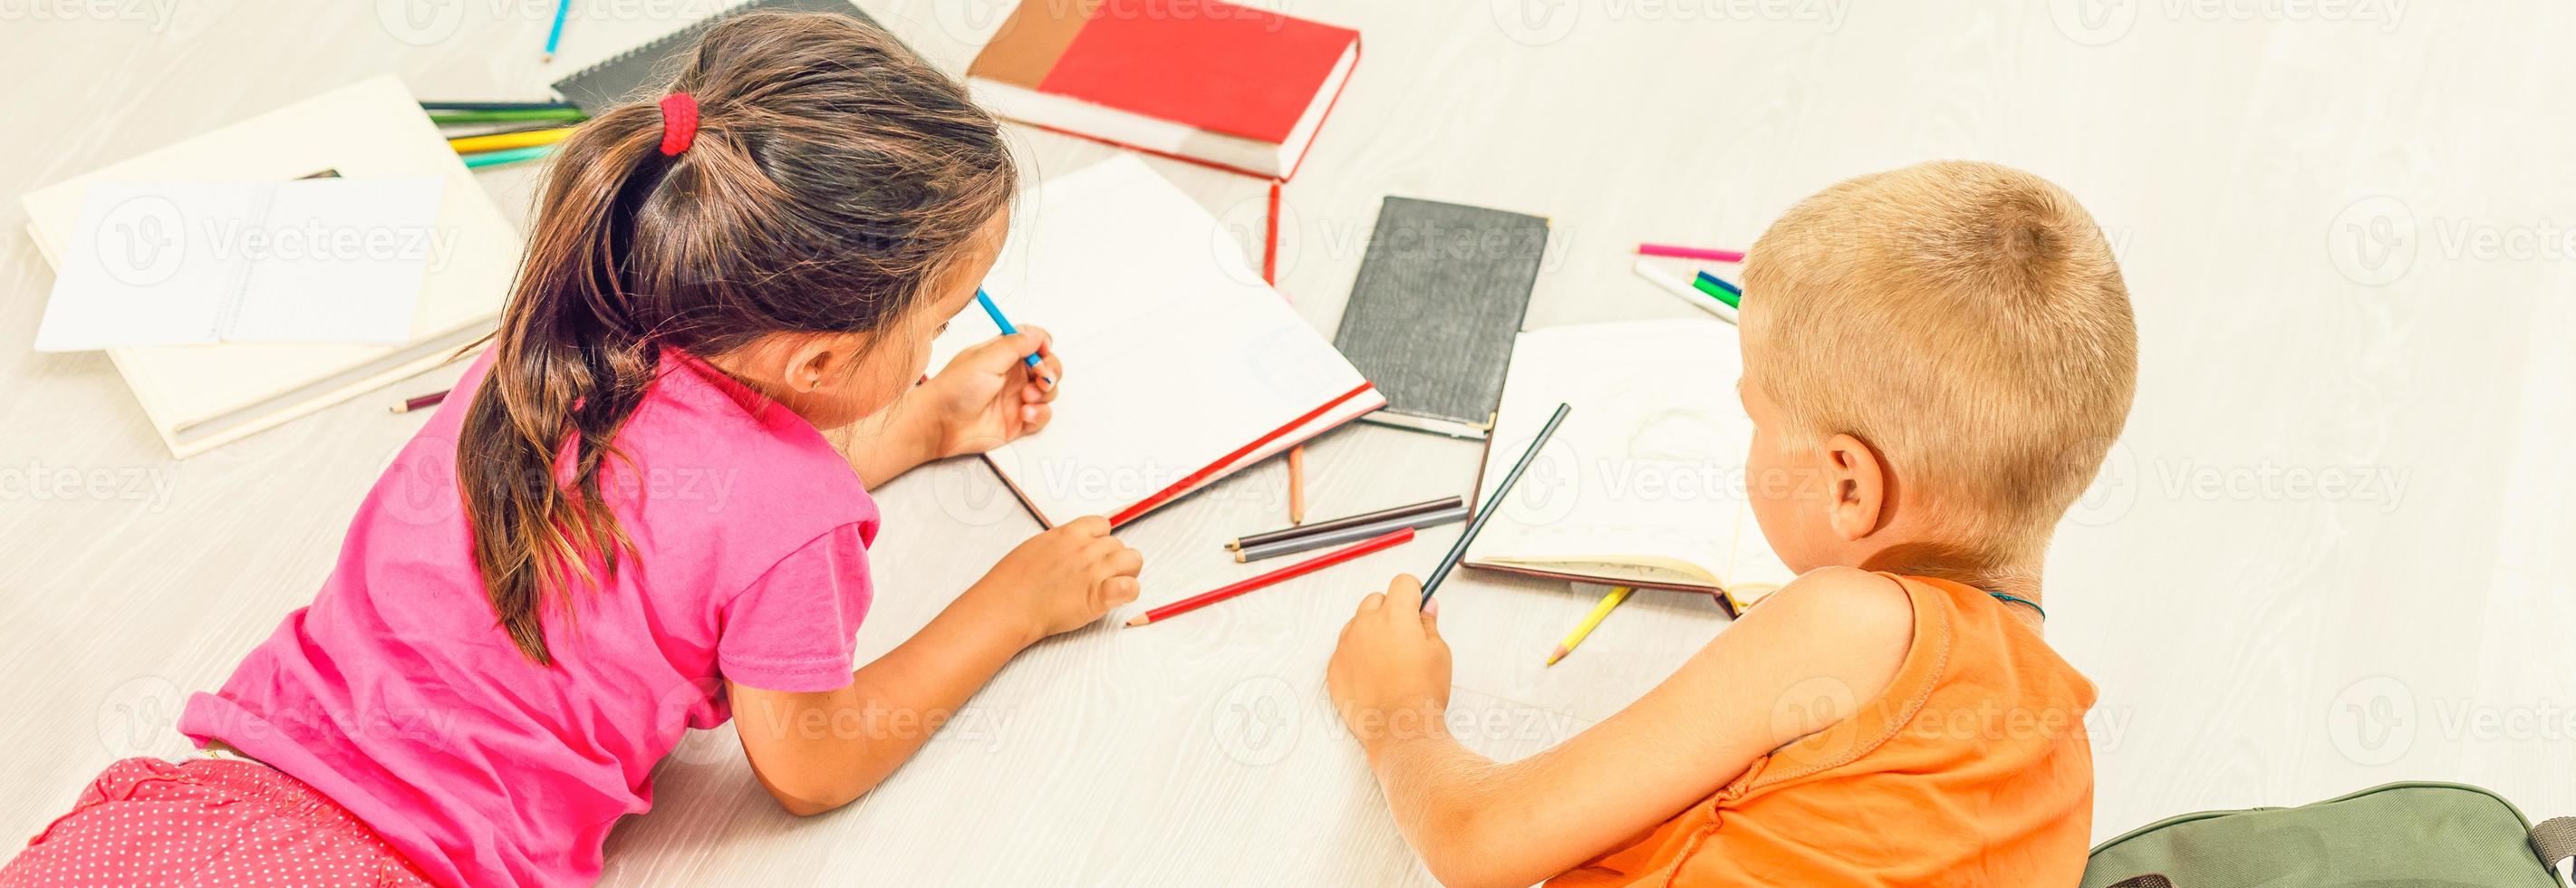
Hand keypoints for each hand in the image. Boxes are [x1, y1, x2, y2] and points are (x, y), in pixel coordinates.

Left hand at [915, 328, 1063, 457]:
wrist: (939, 424)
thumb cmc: (954, 389)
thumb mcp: (985, 359)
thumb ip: (1015, 345)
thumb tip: (1038, 335)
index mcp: (1003, 354)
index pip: (1033, 341)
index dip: (1043, 344)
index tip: (1043, 350)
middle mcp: (1012, 375)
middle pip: (1047, 366)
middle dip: (1051, 370)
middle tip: (1043, 378)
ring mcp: (1017, 398)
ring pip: (1049, 391)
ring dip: (1045, 393)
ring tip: (1027, 398)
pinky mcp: (1019, 422)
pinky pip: (1043, 416)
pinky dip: (1040, 414)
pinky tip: (1025, 414)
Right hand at [966, 516, 1142, 644]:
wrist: (1008, 605)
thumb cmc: (1013, 581)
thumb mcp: (1036, 547)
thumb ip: (1059, 545)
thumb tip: (1069, 549)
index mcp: (1070, 534)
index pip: (1102, 525)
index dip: (1102, 540)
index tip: (1095, 553)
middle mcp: (1086, 549)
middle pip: (1118, 544)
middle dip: (1113, 559)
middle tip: (1100, 576)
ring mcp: (1094, 571)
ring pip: (1132, 559)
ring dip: (1127, 571)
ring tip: (1111, 585)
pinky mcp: (1099, 597)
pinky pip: (1130, 586)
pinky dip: (1130, 590)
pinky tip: (1119, 596)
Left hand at [1326, 574, 1453, 753]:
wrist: (1398, 727)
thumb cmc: (1420, 693)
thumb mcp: (1439, 653)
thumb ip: (1429, 624)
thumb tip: (1426, 609)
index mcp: (1395, 615)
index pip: (1402, 582)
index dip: (1413, 590)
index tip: (1417, 600)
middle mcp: (1365, 625)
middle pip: (1376, 599)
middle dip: (1390, 609)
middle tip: (1405, 632)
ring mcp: (1346, 645)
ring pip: (1357, 623)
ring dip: (1371, 631)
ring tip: (1389, 658)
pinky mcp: (1334, 666)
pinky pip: (1345, 649)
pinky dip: (1357, 654)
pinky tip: (1374, 674)